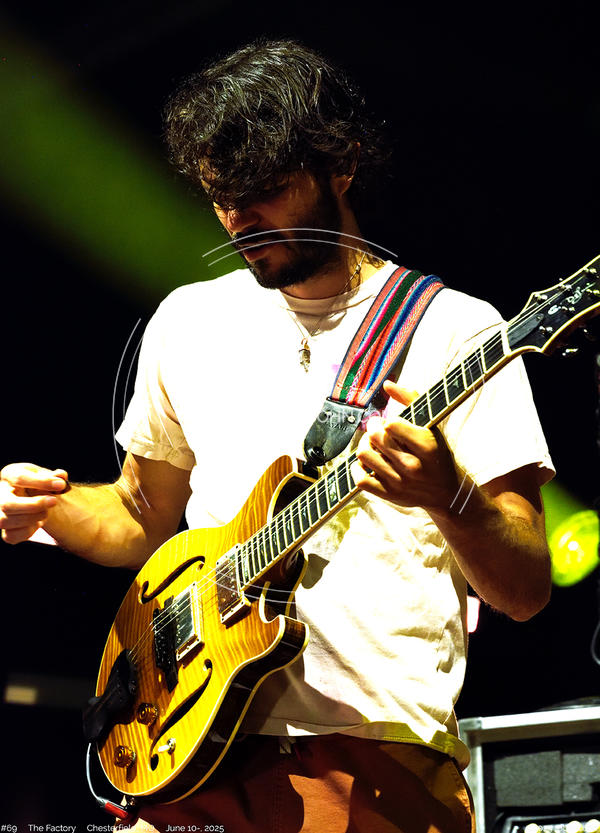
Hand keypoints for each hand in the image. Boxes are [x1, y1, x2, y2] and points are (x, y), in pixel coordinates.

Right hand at [0, 463, 67, 543]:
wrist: (34, 498)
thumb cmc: (38, 484)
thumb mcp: (45, 475)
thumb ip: (54, 476)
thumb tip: (61, 476)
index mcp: (9, 475)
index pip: (19, 478)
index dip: (42, 482)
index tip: (60, 484)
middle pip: (8, 504)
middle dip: (33, 505)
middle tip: (54, 501)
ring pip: (6, 521)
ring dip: (32, 518)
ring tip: (46, 512)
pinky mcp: (5, 531)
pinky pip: (11, 536)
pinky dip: (28, 531)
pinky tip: (37, 523)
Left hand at [354, 380, 465, 513]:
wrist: (447, 494)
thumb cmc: (438, 454)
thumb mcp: (432, 426)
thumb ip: (411, 401)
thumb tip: (387, 384)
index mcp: (426, 446)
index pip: (391, 424)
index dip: (388, 420)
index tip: (393, 423)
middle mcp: (412, 466)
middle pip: (375, 437)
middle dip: (373, 428)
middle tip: (379, 429)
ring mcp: (399, 482)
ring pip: (363, 455)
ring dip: (365, 445)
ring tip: (373, 444)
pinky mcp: (388, 495)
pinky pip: (360, 479)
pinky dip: (358, 468)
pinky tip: (369, 463)